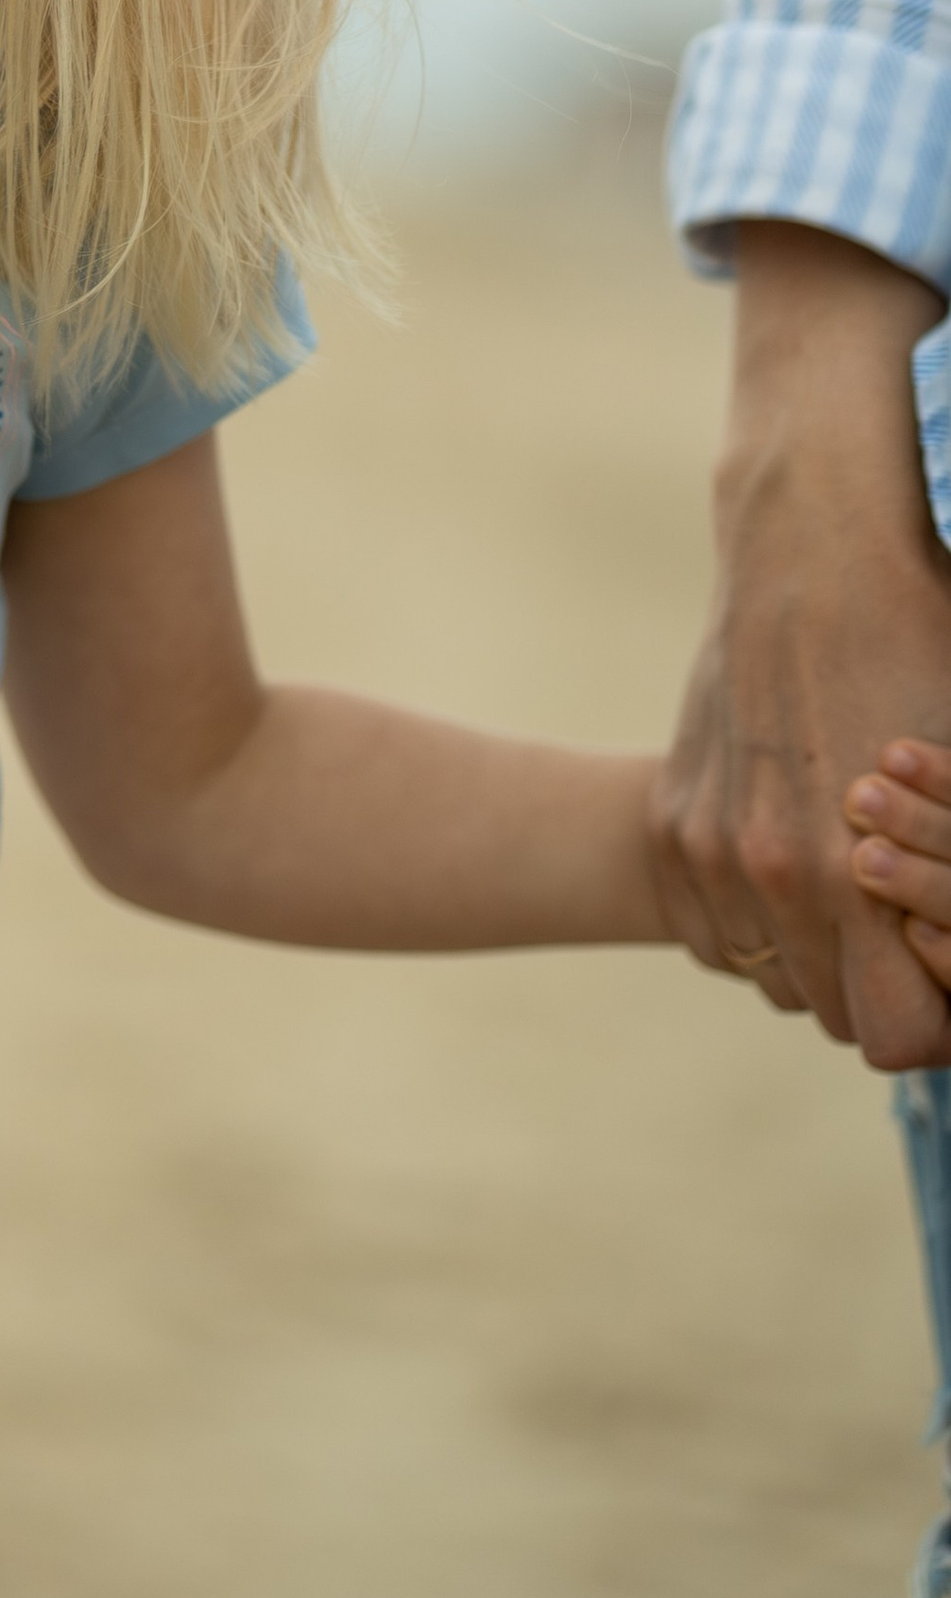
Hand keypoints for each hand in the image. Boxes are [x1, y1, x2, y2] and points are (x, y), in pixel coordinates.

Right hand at [652, 224, 950, 1066]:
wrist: (810, 561)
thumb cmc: (918, 656)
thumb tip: (949, 946)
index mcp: (846, 877)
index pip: (895, 1036)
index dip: (933, 1015)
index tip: (944, 969)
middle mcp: (766, 875)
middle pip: (831, 1012)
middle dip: (876, 983)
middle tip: (904, 920)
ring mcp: (709, 849)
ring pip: (771, 971)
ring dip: (813, 949)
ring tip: (850, 879)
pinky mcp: (675, 821)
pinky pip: (717, 927)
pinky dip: (755, 913)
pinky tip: (792, 851)